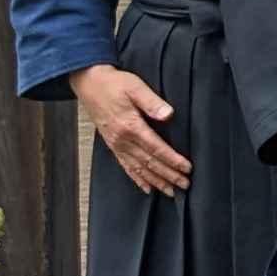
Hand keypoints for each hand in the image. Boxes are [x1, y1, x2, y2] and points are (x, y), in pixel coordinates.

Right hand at [69, 64, 191, 196]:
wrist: (89, 84)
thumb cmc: (114, 83)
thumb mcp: (135, 86)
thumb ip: (152, 102)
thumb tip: (168, 114)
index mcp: (131, 126)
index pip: (156, 148)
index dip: (173, 160)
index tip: (187, 169)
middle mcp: (123, 140)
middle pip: (149, 163)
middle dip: (168, 175)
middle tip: (184, 185)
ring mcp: (117, 145)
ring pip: (139, 169)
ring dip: (156, 181)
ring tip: (170, 191)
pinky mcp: (113, 145)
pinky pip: (126, 166)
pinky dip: (137, 179)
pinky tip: (147, 188)